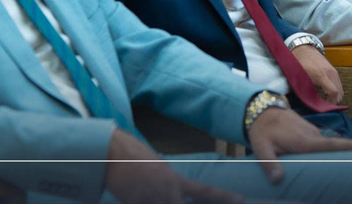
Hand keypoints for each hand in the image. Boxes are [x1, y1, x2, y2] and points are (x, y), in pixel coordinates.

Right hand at [104, 129, 240, 203]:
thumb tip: (172, 192)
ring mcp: (152, 201)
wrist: (111, 152)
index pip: (205, 191)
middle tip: (177, 199)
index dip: (224, 197)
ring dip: (160, 203)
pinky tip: (137, 197)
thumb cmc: (132, 154)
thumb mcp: (156, 167)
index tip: (240, 200)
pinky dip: (142, 203)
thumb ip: (167, 183)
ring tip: (150, 192)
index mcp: (175, 181)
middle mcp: (168, 193)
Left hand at [248, 105, 351, 182]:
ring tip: (338, 167)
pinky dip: (322, 150)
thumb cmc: (262, 131)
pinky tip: (318, 159)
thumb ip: (269, 164)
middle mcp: (312, 135)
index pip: (330, 144)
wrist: (261, 110)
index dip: (348, 145)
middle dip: (345, 155)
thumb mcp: (262, 148)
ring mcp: (312, 131)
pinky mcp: (309, 131)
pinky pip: (320, 143)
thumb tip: (278, 180)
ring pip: (325, 146)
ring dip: (330, 154)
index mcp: (304, 141)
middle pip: (332, 148)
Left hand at [292, 44, 343, 103]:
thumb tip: (313, 104)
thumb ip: (307, 90)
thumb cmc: (300, 64)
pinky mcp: (334, 71)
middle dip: (334, 102)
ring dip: (336, 97)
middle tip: (326, 107)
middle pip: (340, 93)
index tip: (326, 108)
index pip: (334, 92)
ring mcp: (334, 71)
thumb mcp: (301, 78)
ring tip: (327, 102)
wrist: (304, 49)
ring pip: (341, 89)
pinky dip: (336, 91)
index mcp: (321, 75)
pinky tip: (328, 94)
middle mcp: (330, 73)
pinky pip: (339, 84)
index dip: (332, 103)